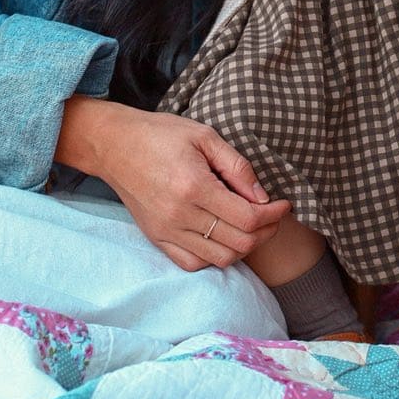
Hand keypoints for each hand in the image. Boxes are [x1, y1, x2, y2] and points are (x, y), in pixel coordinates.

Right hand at [56, 96, 289, 270]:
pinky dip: (214, 257)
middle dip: (266, 231)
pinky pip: (192, 263)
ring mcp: (166, 231)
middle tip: (273, 215)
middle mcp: (179, 215)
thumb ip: (237, 167)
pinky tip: (222, 237)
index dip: (274, 215)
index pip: (248, 218)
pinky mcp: (156, 238)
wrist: (114, 145)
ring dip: (244, 247)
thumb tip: (262, 197)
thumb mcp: (205, 136)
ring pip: (220, 259)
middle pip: (239, 243)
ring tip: (251, 226)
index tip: (284, 204)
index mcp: (194, 186)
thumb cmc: (160, 134)